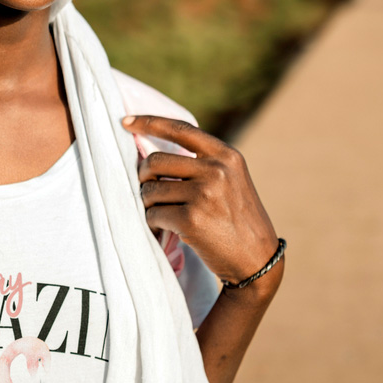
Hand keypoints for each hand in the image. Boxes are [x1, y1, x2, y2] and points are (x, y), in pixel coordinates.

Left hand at [122, 115, 278, 286]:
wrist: (256, 259)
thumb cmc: (236, 218)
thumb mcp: (231, 180)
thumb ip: (202, 163)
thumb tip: (152, 154)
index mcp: (226, 155)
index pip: (180, 129)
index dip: (149, 123)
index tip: (126, 123)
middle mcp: (216, 170)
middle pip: (155, 161)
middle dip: (144, 177)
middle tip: (149, 191)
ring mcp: (204, 194)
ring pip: (150, 190)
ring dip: (149, 204)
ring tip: (164, 214)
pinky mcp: (191, 220)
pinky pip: (153, 214)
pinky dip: (154, 222)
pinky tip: (166, 228)